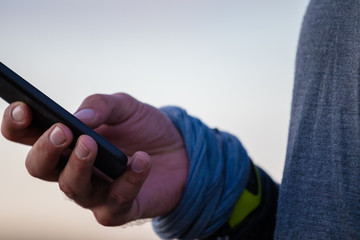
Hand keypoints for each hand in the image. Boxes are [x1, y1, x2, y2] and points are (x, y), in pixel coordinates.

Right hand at [1, 93, 188, 225]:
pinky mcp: (121, 208)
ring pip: (72, 188)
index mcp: (68, 142)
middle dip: (46, 150)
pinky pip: (117, 200)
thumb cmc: (145, 128)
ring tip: (91, 143)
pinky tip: (141, 159)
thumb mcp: (126, 107)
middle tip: (63, 131)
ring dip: (79, 166)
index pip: (30, 136)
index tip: (23, 108)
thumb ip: (102, 105)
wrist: (180, 149)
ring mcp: (96, 191)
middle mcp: (74, 169)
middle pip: (40, 168)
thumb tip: (81, 116)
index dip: (18, 125)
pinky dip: (129, 179)